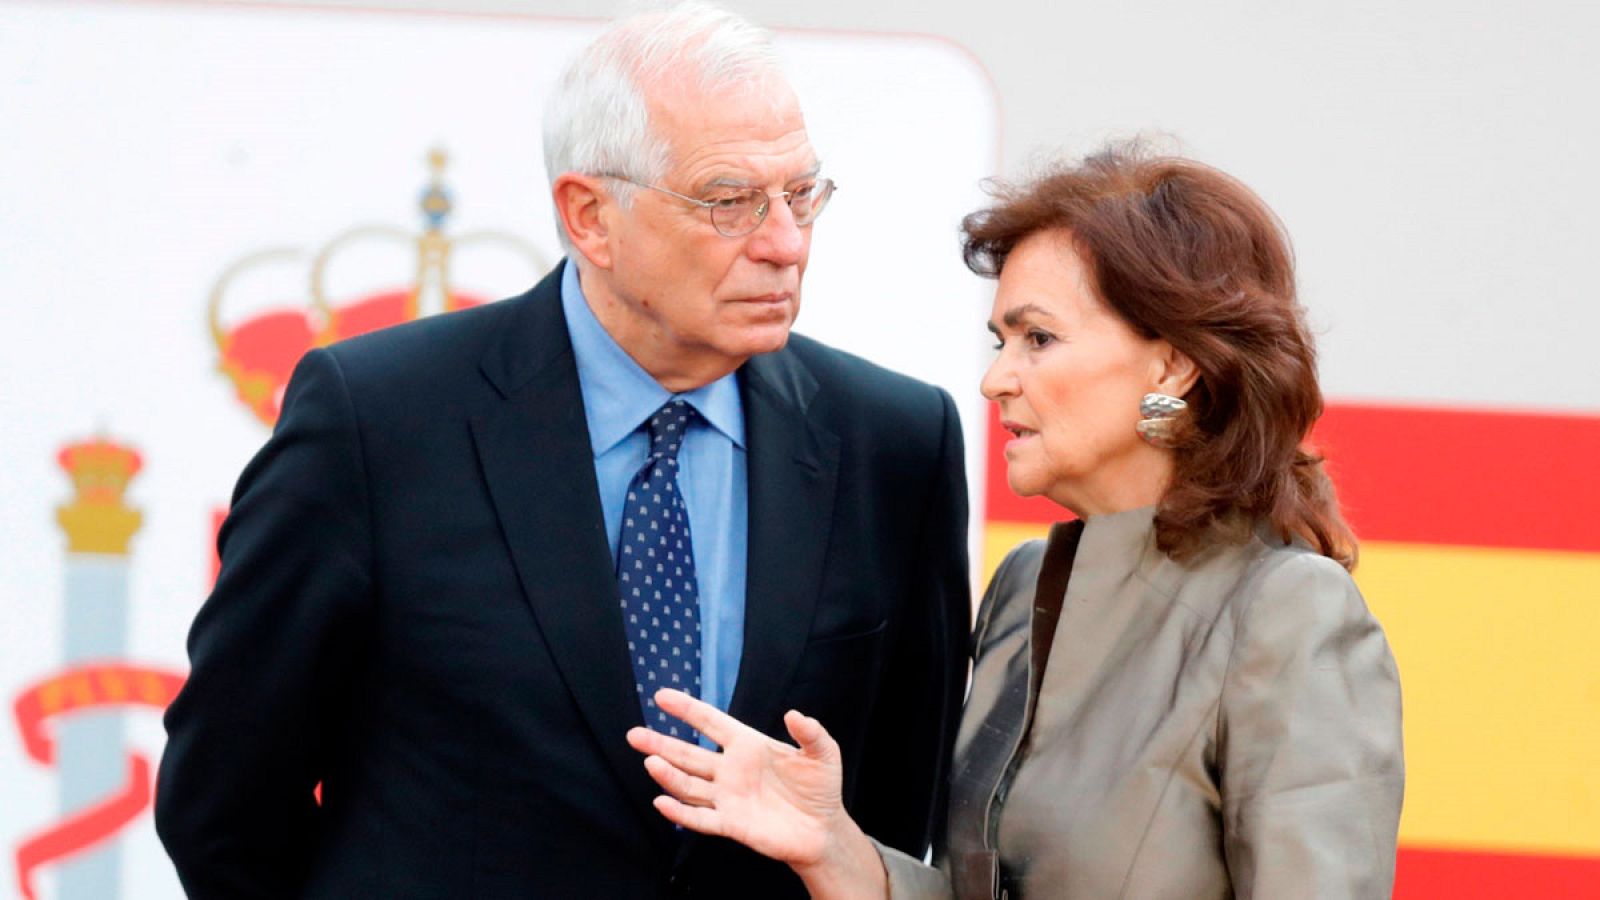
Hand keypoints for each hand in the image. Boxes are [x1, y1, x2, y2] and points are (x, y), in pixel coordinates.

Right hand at [625, 688, 846, 869]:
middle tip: (634, 734)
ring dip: (668, 775)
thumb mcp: (824, 754)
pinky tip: (662, 802)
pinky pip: (700, 818)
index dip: (687, 709)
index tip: (662, 696)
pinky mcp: (731, 824)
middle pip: (688, 753)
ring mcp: (728, 797)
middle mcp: (731, 769)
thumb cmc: (820, 788)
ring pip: (689, 785)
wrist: (822, 830)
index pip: (711, 722)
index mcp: (748, 745)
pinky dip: (680, 812)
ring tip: (649, 762)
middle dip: (661, 744)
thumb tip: (794, 714)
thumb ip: (811, 733)